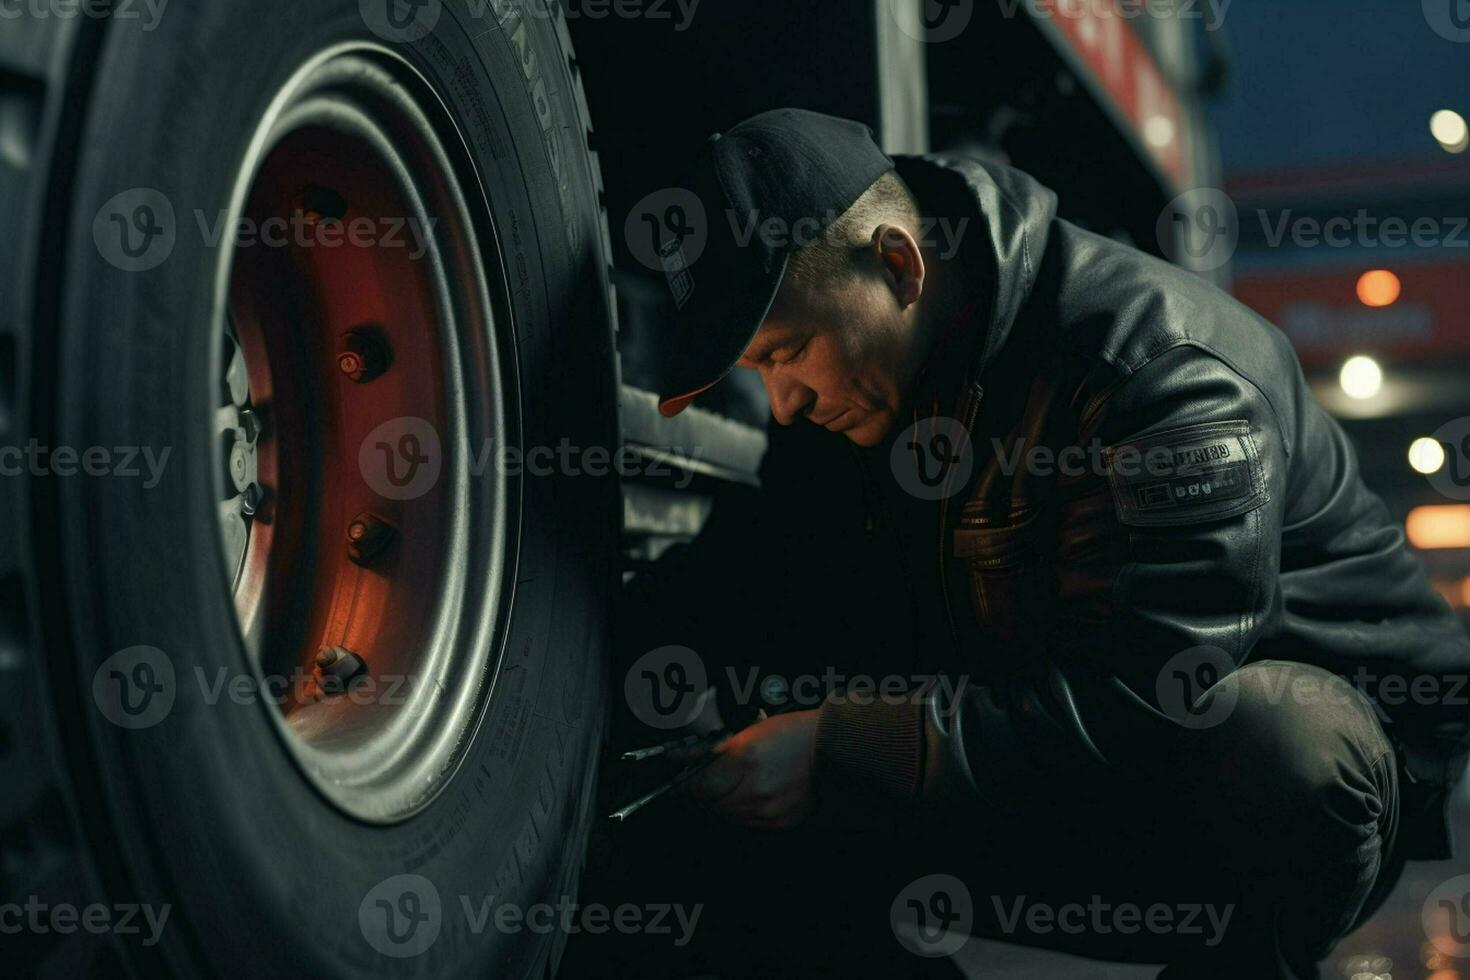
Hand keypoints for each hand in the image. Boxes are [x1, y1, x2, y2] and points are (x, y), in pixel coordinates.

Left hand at [686, 709, 820, 829]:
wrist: (829, 749)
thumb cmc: (791, 735)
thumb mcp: (746, 733)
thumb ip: (708, 750)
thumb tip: (679, 758)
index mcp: (745, 762)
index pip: (698, 786)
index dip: (689, 783)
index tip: (686, 778)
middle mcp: (755, 791)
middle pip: (710, 804)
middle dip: (707, 791)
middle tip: (716, 777)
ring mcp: (767, 811)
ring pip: (726, 815)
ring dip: (725, 802)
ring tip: (739, 781)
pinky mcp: (779, 822)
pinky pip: (747, 822)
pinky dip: (745, 810)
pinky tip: (755, 792)